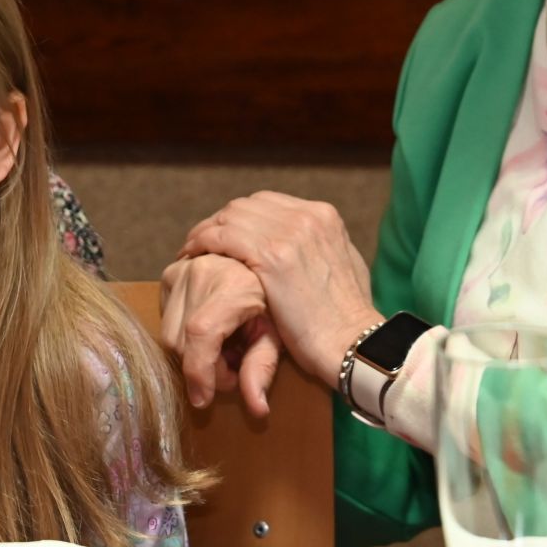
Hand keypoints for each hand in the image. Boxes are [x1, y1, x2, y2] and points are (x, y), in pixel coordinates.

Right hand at [159, 254, 282, 416]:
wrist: (263, 261)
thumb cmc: (274, 300)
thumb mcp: (275, 334)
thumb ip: (262, 370)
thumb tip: (257, 409)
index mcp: (233, 284)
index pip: (201, 334)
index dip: (199, 371)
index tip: (204, 399)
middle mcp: (202, 271)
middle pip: (183, 341)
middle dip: (202, 368)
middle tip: (231, 367)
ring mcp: (183, 269)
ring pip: (170, 334)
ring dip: (192, 353)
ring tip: (223, 347)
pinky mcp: (171, 273)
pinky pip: (166, 320)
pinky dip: (184, 335)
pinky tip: (209, 330)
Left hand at [177, 191, 382, 383]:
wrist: (354, 342)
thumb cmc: (348, 317)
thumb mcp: (346, 265)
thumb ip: (323, 246)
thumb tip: (307, 245)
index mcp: (323, 215)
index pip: (267, 204)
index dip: (240, 219)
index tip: (225, 236)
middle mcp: (306, 216)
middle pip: (245, 206)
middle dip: (220, 223)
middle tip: (202, 244)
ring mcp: (288, 233)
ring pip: (229, 217)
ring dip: (206, 233)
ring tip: (192, 251)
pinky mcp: (270, 256)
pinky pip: (221, 237)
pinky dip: (202, 244)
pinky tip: (192, 258)